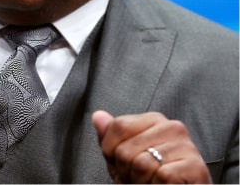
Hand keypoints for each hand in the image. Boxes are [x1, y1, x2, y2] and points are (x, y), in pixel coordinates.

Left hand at [92, 110, 210, 183]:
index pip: (118, 126)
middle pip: (126, 148)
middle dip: (127, 171)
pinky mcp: (196, 167)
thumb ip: (111, 137)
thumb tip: (97, 116)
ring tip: (151, 183)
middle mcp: (172, 127)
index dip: (111, 151)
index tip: (122, 165)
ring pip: (142, 164)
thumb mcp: (125, 158)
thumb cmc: (152, 180)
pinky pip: (162, 176)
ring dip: (141, 182)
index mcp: (154, 119)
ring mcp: (187, 146)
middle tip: (139, 179)